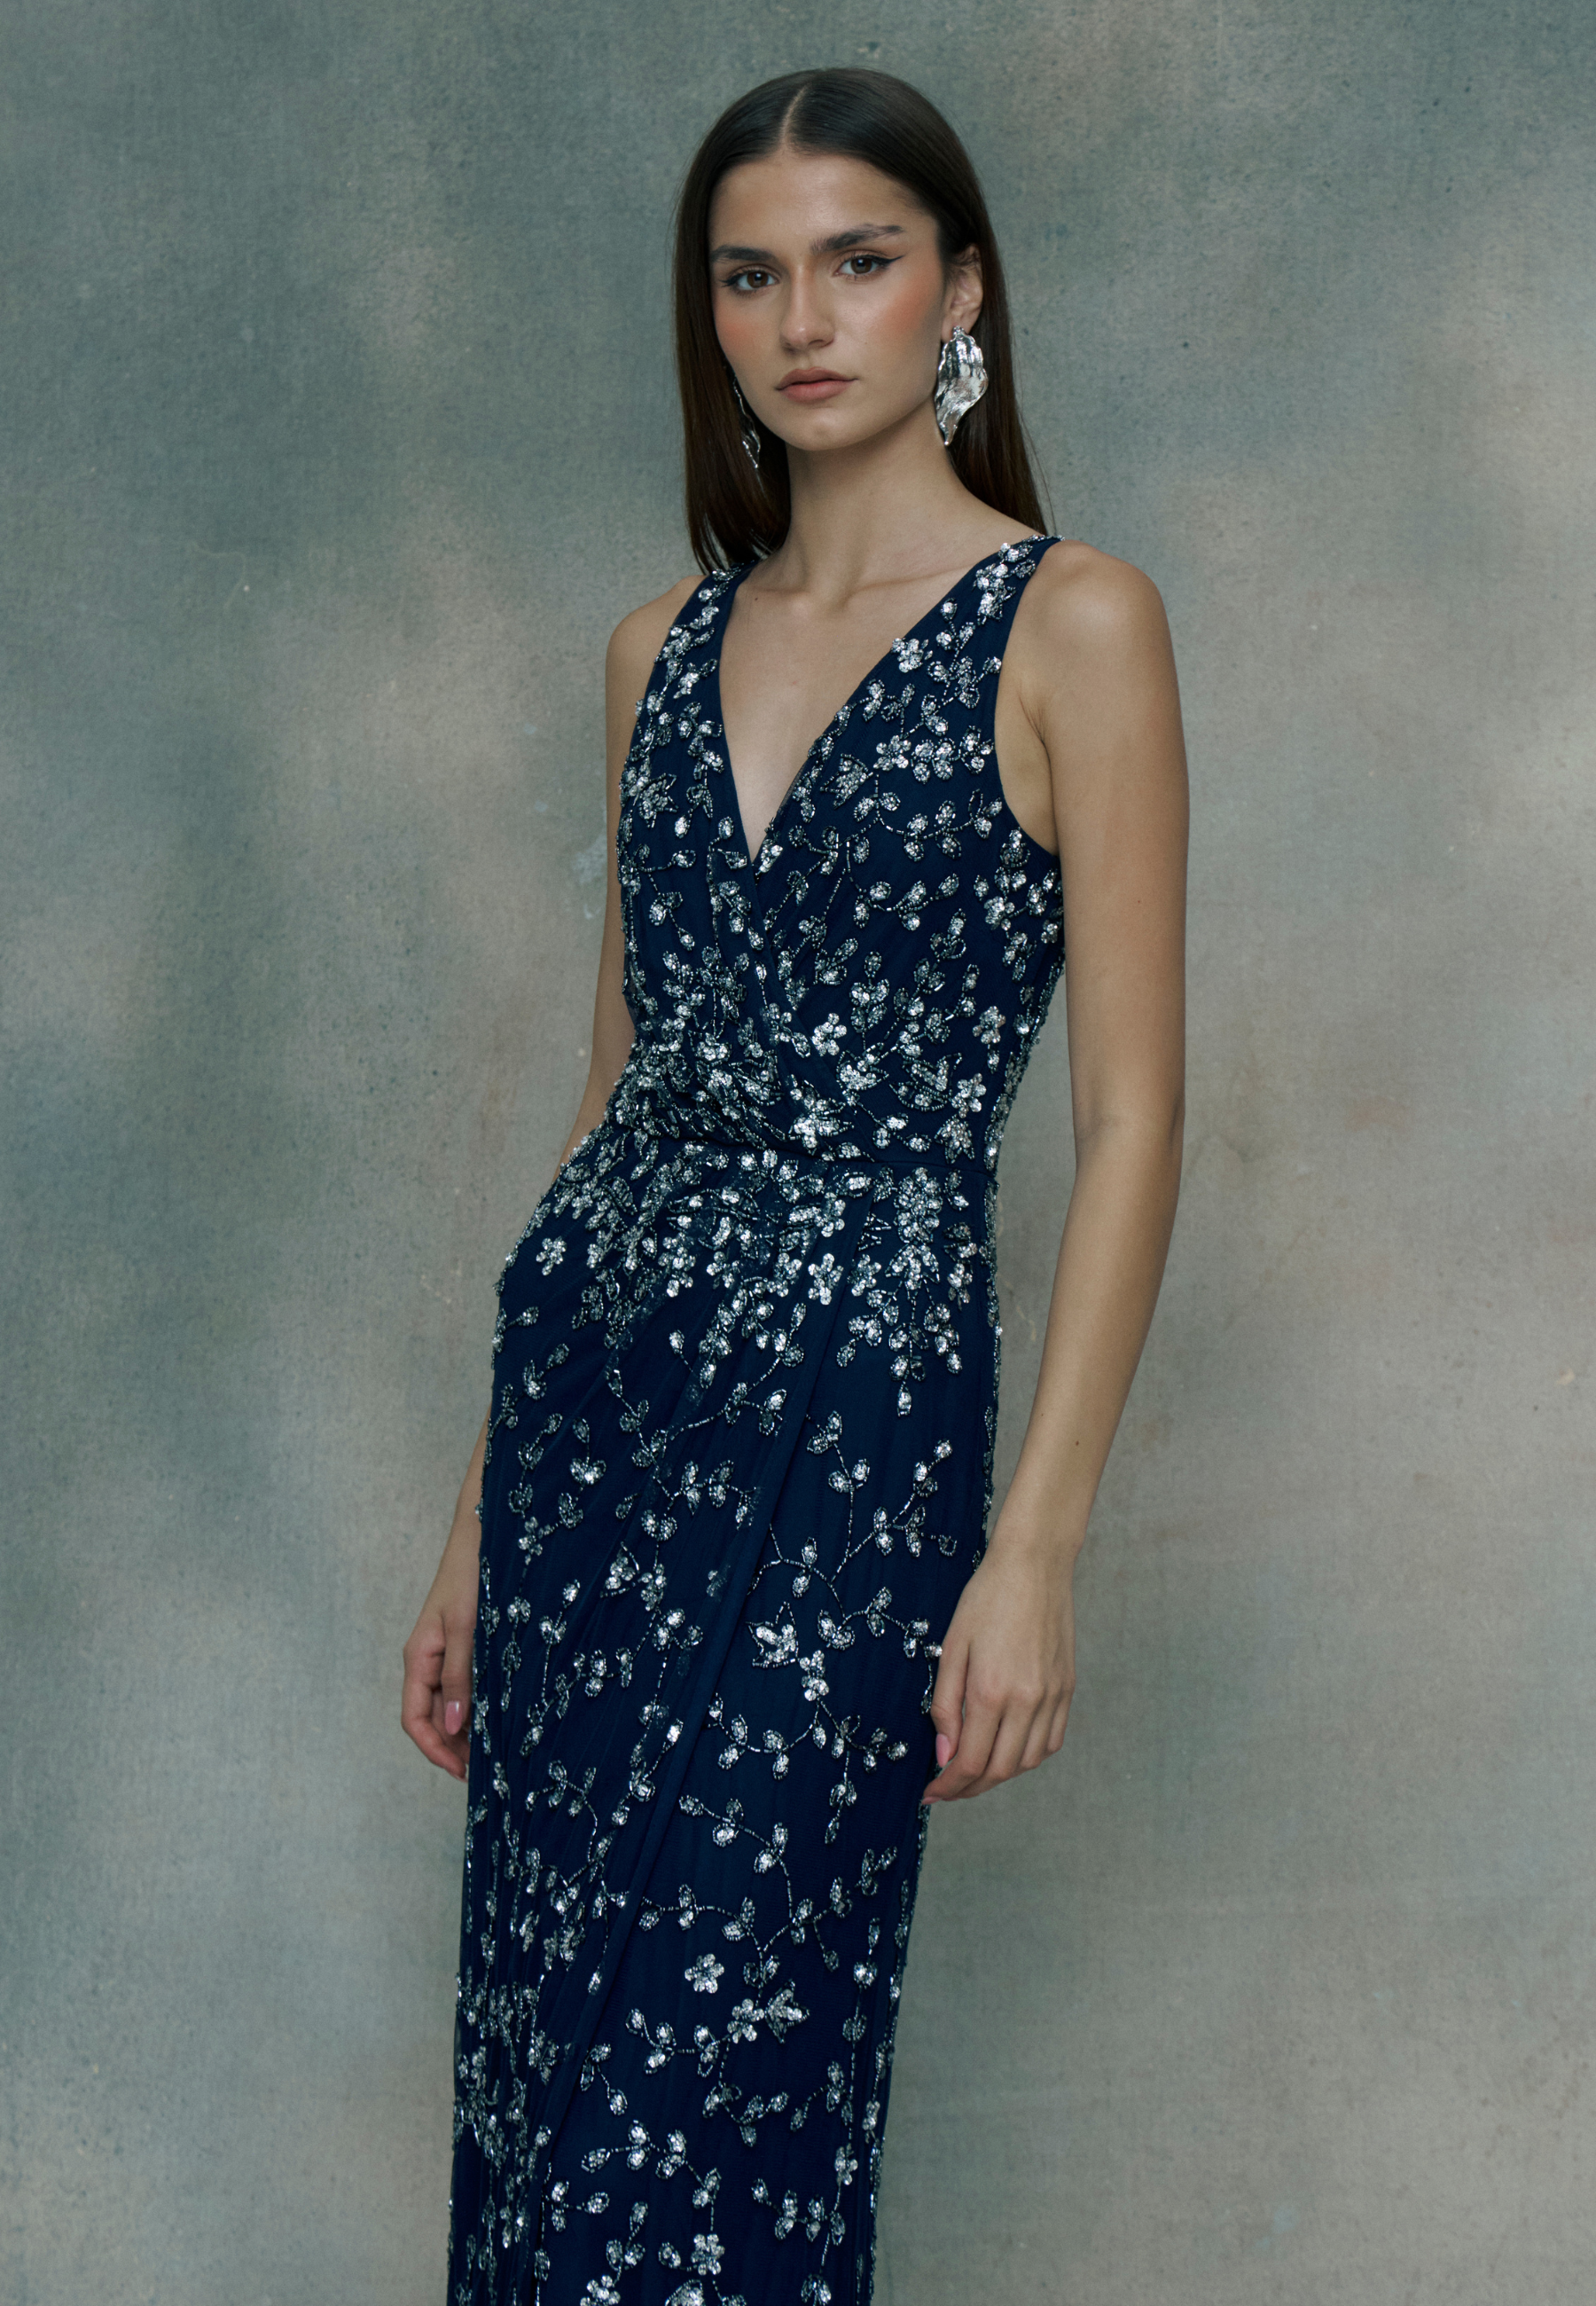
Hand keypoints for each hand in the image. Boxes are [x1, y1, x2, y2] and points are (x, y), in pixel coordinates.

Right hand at [401, 1523, 480, 1780]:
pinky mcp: (466, 1647)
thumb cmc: (471, 1576)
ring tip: (500, 1749)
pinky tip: (503, 1716)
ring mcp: (447, 1654)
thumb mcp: (466, 1629)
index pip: (414, 1719)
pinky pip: (468, 1686)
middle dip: (455, 1746)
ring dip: (470, 1728)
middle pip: (434, 1717)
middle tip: (490, 1768)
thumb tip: (452, 1726)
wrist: (487, 1536)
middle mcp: (428, 1661)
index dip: (434, 1750)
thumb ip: (459, 1676)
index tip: (462, 1772)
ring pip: (452, 1704)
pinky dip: (481, 1706)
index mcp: (418, 1658)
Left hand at [921, 1521, 1076, 1802]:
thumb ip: (945, 1705)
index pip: (971, 1762)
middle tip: (947, 1788)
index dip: (949, 1786)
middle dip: (970, 1788)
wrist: (1035, 1565)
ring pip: (1028, 1761)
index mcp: (992, 1691)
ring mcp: (1053, 1696)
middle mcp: (1028, 1701)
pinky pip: (1051, 1741)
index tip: (931, 1793)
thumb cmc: (986, 1598)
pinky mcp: (1068, 1689)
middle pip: (1000, 1770)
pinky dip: (1029, 1755)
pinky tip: (1009, 1748)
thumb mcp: (952, 1647)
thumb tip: (944, 1755)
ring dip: (1000, 1775)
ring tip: (975, 1769)